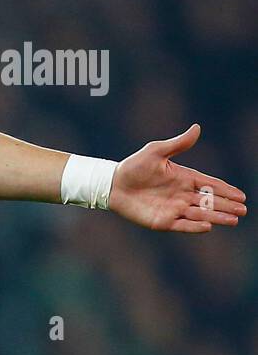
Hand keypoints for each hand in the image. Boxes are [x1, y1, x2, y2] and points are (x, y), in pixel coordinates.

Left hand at [108, 124, 246, 232]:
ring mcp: (173, 209)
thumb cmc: (133, 166)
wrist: (112, 184)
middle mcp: (182, 195)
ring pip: (201, 214)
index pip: (210, 185)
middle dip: (227, 206)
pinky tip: (209, 226)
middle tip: (243, 210)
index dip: (226, 190)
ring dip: (217, 217)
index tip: (242, 196)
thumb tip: (197, 128)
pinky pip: (182, 225)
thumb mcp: (156, 151)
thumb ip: (178, 144)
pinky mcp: (162, 221)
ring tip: (234, 219)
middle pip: (210, 202)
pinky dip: (195, 227)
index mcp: (184, 178)